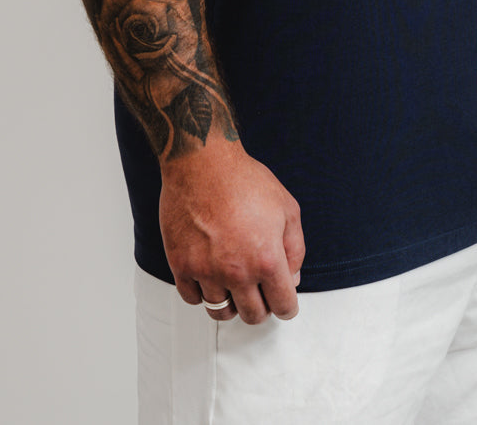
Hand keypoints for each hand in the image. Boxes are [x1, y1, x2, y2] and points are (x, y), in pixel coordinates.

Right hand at [158, 140, 304, 324]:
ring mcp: (206, 271)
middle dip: (261, 307)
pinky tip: (210, 277)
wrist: (203, 162)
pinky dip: (202, 293)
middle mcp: (237, 272)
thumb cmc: (244, 180)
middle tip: (259, 293)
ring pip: (220, 311)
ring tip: (233, 286)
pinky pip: (192, 298)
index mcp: (267, 259)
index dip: (287, 306)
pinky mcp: (181, 264)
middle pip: (253, 315)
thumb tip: (292, 278)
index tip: (283, 302)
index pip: (283, 306)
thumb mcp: (287, 208)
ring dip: (231, 303)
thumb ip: (295, 248)